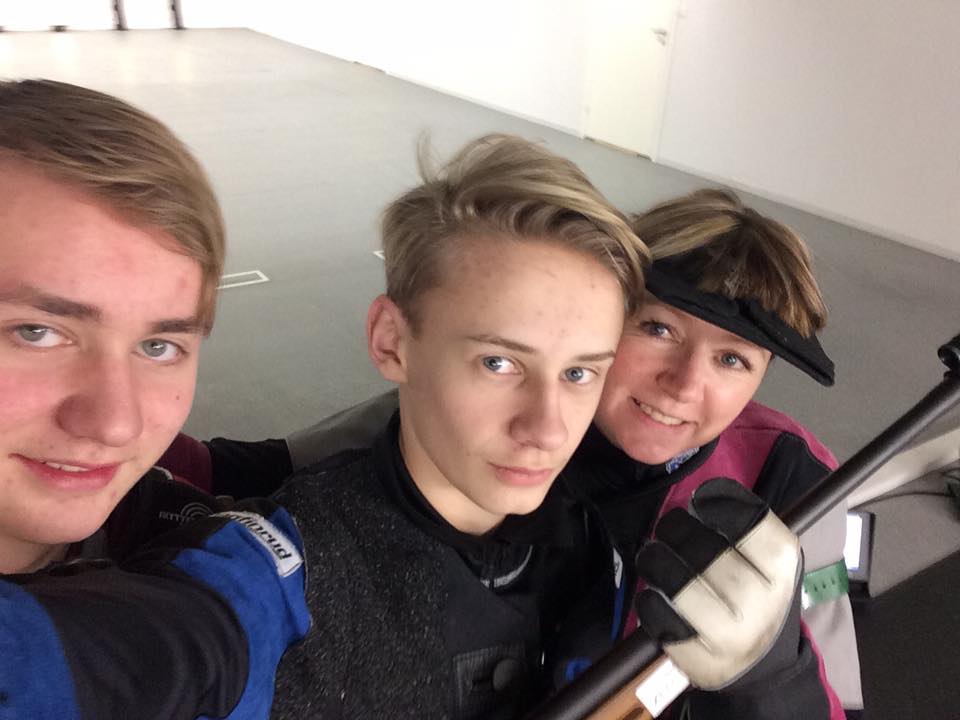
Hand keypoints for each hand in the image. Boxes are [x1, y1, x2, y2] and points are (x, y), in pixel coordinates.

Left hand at [634, 477, 802, 689]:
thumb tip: (702, 496)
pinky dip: (649, 600)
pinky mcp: (701, 661)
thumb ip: (743, 526)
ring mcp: (731, 637)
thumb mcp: (766, 560)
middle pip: (705, 553)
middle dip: (676, 530)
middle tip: (668, 527)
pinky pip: (660, 618)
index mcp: (782, 570)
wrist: (761, 664)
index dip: (719, 504)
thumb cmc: (756, 596)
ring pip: (678, 585)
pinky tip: (655, 593)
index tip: (700, 501)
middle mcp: (761, 604)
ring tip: (653, 556)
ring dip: (655, 561)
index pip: (751, 523)